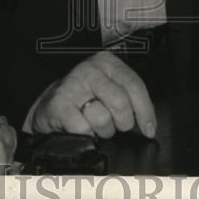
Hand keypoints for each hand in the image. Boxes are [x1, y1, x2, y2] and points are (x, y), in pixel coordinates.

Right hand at [28, 51, 155, 138]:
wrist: (49, 105)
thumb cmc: (84, 98)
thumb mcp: (109, 89)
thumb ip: (129, 99)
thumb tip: (148, 124)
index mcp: (107, 62)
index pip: (134, 86)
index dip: (145, 111)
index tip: (149, 129)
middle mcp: (90, 69)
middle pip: (121, 102)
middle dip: (123, 122)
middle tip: (118, 126)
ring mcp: (73, 85)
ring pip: (103, 118)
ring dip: (103, 130)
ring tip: (96, 125)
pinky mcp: (59, 103)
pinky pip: (84, 129)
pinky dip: (86, 136)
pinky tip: (82, 128)